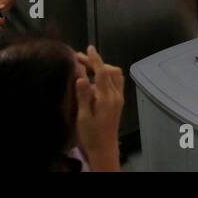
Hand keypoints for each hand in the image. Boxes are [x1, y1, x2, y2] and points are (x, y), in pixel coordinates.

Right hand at [75, 45, 124, 171]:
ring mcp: (118, 99)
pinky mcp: (118, 102)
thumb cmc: (91, 135)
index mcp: (107, 98)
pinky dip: (106, 75)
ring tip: (86, 67)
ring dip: (102, 68)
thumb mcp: (83, 117)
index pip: (103, 72)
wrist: (104, 149)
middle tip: (79, 59)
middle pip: (110, 71)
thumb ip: (83, 96)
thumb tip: (81, 76)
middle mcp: (116, 96)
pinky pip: (115, 82)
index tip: (89, 48)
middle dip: (96, 62)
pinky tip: (93, 80)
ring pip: (115, 75)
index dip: (95, 59)